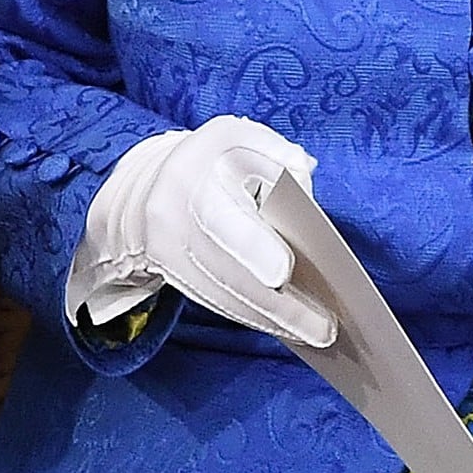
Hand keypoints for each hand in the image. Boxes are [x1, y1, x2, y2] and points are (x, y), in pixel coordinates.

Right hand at [83, 114, 336, 347]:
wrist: (149, 184)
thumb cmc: (213, 160)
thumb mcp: (243, 138)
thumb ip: (277, 156)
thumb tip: (303, 188)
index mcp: (190, 173)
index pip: (222, 216)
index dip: (252, 247)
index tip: (284, 274)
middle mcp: (167, 215)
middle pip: (226, 269)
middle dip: (276, 303)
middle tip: (323, 328)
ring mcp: (164, 251)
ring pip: (220, 294)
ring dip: (268, 319)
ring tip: (313, 334)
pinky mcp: (170, 276)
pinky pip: (213, 301)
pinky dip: (250, 316)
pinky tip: (282, 326)